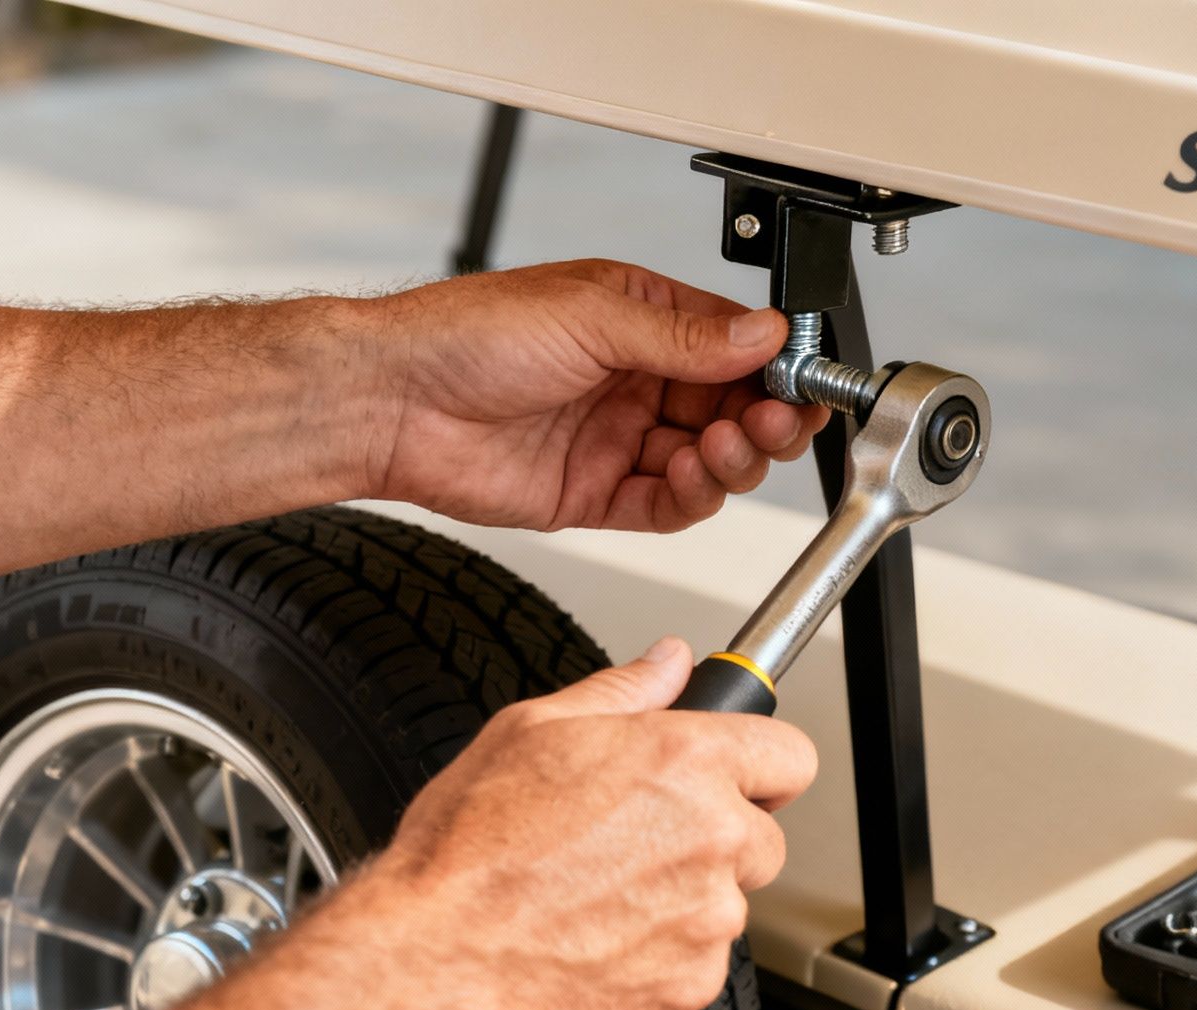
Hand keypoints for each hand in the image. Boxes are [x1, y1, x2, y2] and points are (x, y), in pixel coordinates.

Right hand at [366, 637, 816, 1009]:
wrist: (440, 962)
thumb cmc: (470, 853)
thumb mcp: (530, 731)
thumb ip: (622, 691)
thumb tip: (667, 662)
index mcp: (686, 763)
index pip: (790, 756)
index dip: (763, 766)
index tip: (741, 778)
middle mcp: (712, 838)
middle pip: (763, 838)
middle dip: (717, 839)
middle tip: (640, 843)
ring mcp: (707, 919)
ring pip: (726, 905)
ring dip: (684, 901)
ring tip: (601, 896)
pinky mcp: (691, 985)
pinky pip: (698, 964)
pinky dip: (662, 957)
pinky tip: (598, 940)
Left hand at [372, 259, 827, 532]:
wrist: (392, 401)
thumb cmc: (466, 336)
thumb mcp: (591, 317)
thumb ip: (684, 337)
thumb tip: (762, 333)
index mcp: (641, 321)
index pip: (735, 348)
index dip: (775, 368)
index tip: (804, 382)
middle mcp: (635, 381)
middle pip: (732, 410)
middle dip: (764, 418)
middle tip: (776, 421)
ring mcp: (618, 440)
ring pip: (707, 462)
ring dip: (731, 459)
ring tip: (724, 446)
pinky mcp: (595, 494)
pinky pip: (665, 505)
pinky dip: (689, 497)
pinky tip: (689, 476)